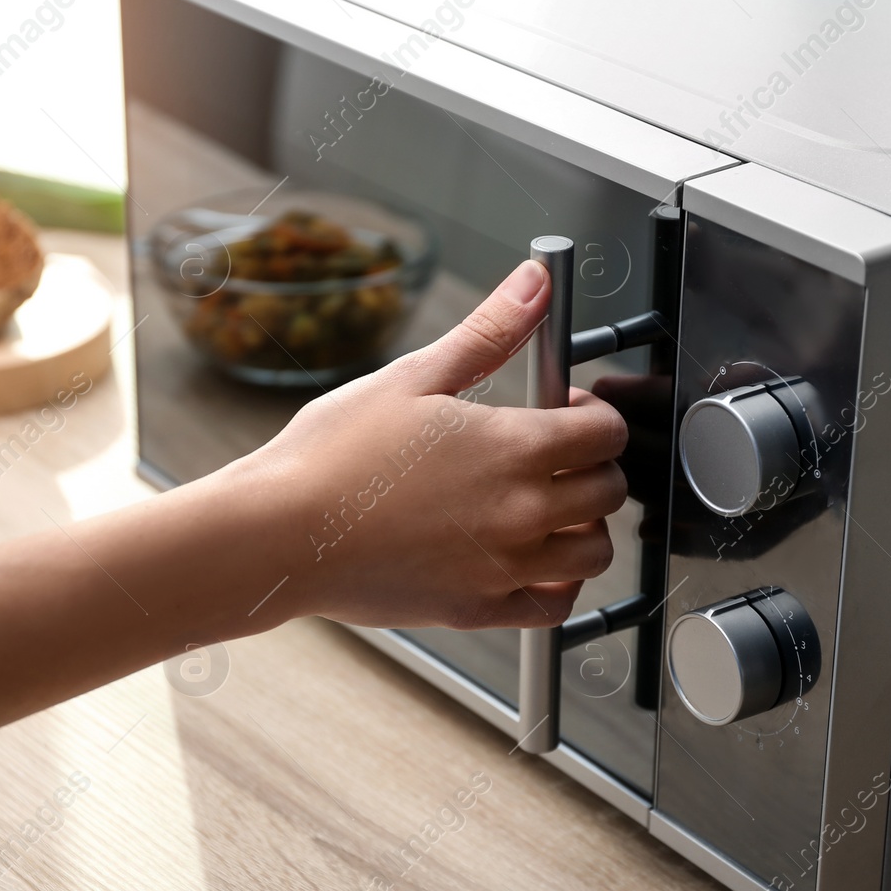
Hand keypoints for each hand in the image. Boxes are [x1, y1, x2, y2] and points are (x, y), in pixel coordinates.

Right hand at [255, 259, 628, 630]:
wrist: (281, 534)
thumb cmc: (333, 457)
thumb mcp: (413, 378)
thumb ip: (488, 331)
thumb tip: (535, 282)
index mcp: (513, 448)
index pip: (606, 433)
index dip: (592, 414)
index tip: (562, 411)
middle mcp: (522, 512)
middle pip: (609, 490)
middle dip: (592, 464)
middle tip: (552, 454)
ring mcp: (503, 567)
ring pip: (594, 552)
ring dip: (585, 525)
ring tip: (547, 506)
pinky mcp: (478, 608)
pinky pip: (555, 606)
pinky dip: (559, 584)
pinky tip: (532, 560)